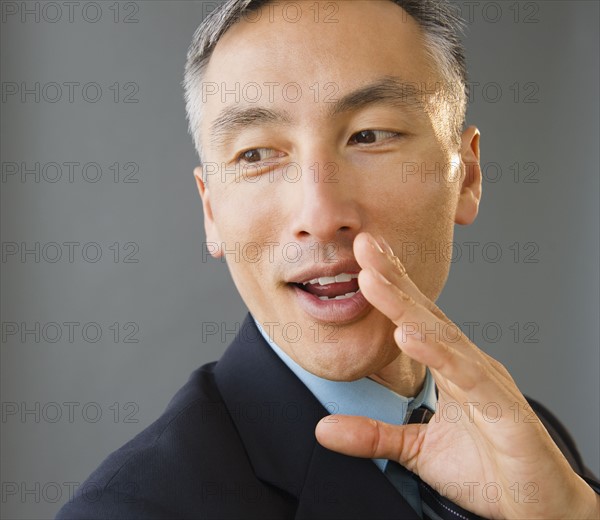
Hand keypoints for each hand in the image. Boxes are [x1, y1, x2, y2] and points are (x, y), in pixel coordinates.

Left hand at [315, 232, 599, 518]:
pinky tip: (410, 334)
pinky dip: (439, 354)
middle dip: (392, 278)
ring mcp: (487, 383)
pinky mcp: (503, 411)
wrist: (540, 506)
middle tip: (363, 245)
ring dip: (405, 306)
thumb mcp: (417, 449)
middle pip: (425, 314)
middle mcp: (468, 365)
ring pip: (442, 336)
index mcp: (451, 367)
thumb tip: (323, 429)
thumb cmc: (488, 468)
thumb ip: (374, 434)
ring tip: (373, 280)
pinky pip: (467, 377)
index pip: (416, 318)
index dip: (390, 287)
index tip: (362, 258)